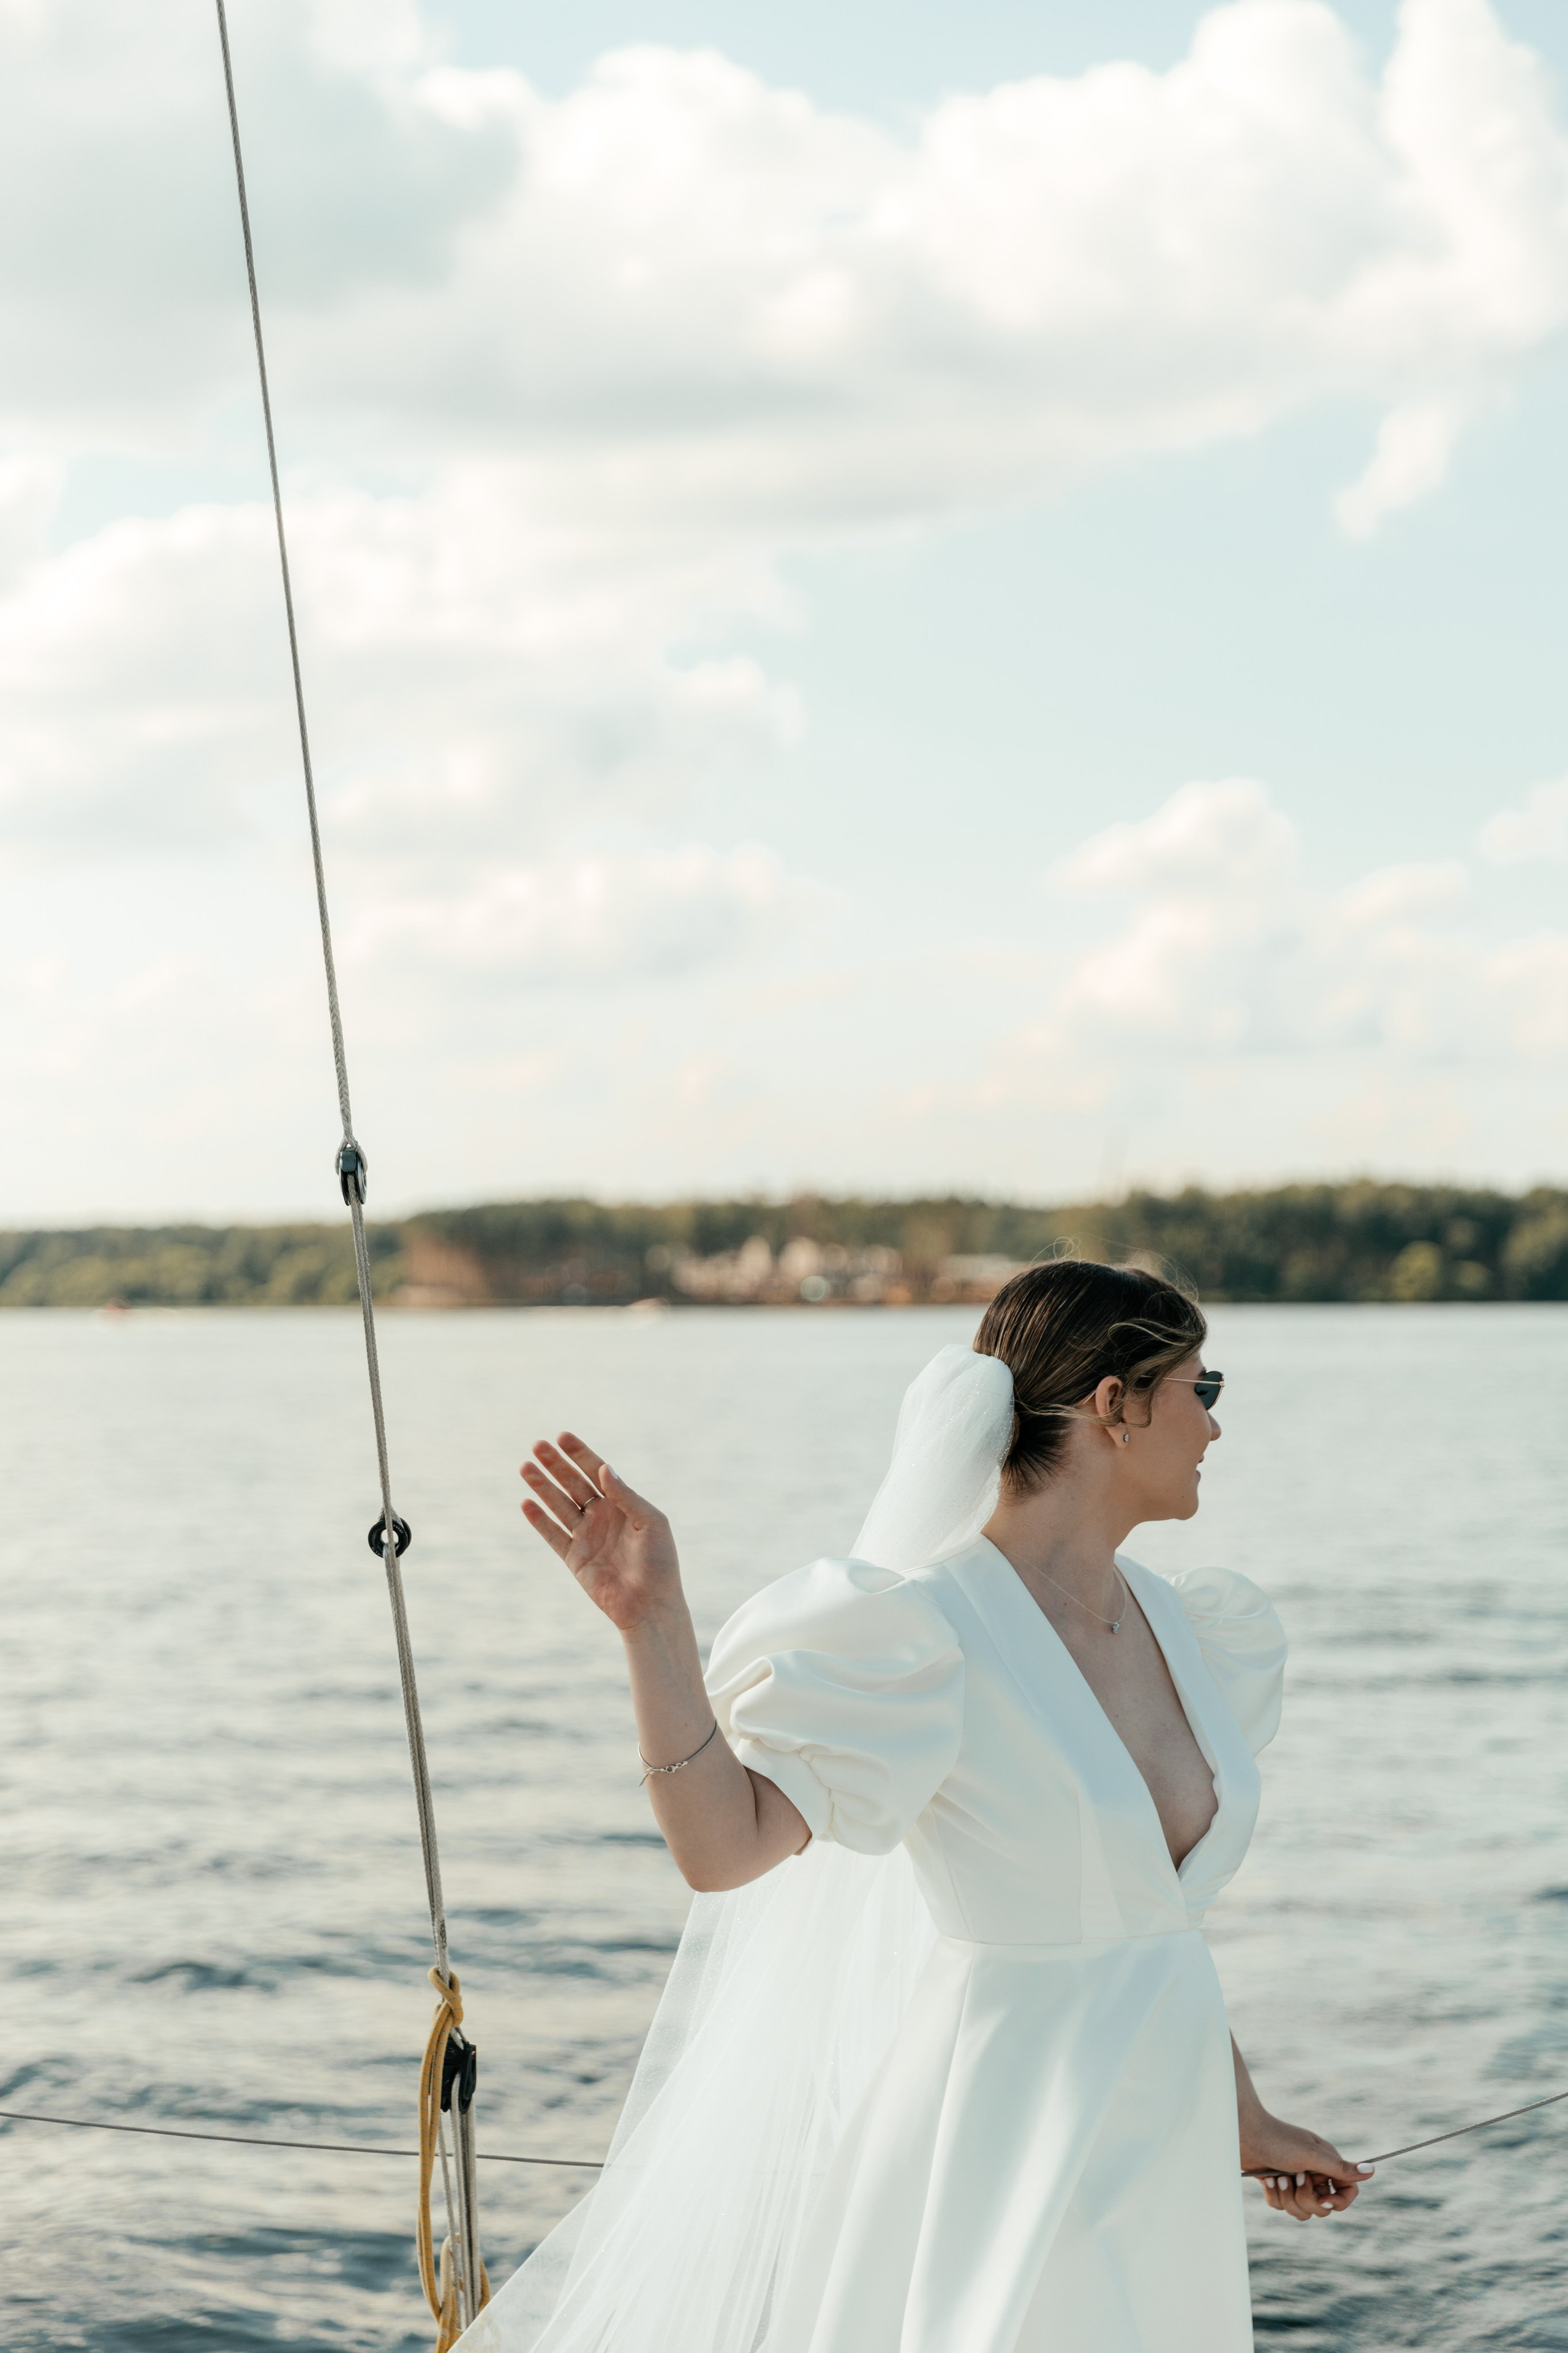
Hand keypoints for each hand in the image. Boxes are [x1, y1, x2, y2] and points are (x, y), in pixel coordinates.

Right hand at [521, 1434, 681, 1631]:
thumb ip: (626, 1496)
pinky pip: (553, 1534)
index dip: (580, 1454)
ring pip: (559, 1505)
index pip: (596, 1471)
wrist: (651, 1605)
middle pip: (573, 1484)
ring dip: (542, 1486)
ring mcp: (586, 1536)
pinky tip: (526, 1503)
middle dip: (556, 1465)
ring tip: (525, 1467)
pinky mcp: (574, 1558)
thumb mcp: (650, 1523)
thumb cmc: (660, 1563)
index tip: (562, 1437)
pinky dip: (539, 1520)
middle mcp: (602, 1516)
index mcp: (622, 1504)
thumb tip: (604, 1468)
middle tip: (537, 1446)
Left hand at [1240, 2114, 1372, 2220]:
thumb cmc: (1278, 2140)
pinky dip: (1274, 2196)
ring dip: (1288, 2197)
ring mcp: (1295, 2181)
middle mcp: (1314, 2174)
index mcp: (1327, 2164)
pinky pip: (1282, 2207)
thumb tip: (1372, 2170)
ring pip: (1302, 2211)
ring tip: (1278, 2177)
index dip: (1340, 2202)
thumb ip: (1341, 2168)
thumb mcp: (1311, 2155)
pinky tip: (1266, 2179)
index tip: (1325, 2199)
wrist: (1243, 2132)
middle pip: (1323, 2208)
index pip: (1347, 2192)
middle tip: (1295, 2177)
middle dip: (1306, 2198)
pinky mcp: (1278, 2186)